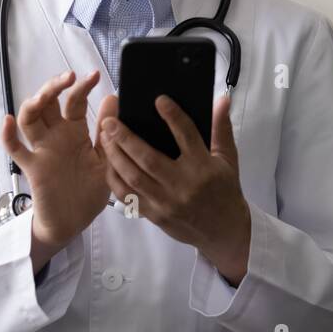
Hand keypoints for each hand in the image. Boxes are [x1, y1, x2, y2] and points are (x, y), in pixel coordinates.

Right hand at [1, 69, 112, 249]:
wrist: (74, 222)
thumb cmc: (89, 191)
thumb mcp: (105, 159)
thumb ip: (107, 131)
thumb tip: (113, 98)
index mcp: (75, 131)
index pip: (75, 101)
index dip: (82, 86)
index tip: (93, 75)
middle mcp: (56, 136)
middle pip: (48, 103)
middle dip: (54, 86)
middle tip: (67, 77)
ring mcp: (42, 150)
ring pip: (30, 119)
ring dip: (33, 104)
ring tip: (43, 96)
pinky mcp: (32, 167)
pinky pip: (15, 149)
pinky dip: (8, 135)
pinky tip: (8, 122)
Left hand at [99, 93, 250, 285]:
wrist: (223, 231)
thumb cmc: (224, 191)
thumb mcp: (228, 159)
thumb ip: (221, 128)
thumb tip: (221, 100)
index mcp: (202, 167)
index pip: (186, 136)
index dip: (173, 117)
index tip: (159, 100)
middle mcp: (183, 185)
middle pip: (148, 158)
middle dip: (126, 138)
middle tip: (110, 121)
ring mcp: (166, 202)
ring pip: (133, 177)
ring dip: (115, 156)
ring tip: (105, 137)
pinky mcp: (155, 215)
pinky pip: (128, 196)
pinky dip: (115, 179)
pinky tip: (109, 163)